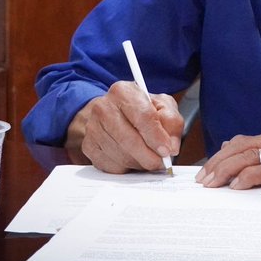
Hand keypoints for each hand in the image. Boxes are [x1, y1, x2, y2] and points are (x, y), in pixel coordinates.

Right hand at [68, 81, 182, 173]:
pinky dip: (126, 168)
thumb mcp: (163, 106)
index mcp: (123, 92)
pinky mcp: (89, 146)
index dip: (156, 137)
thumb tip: (171, 147)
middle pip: (128, 139)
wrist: (114, 112)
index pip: (142, 116)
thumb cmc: (141, 109)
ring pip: (120, 155)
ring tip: (148, 159)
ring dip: (139, 163)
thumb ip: (172, 123)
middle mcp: (103, 107)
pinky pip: (111, 166)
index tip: (166, 151)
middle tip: (161, 162)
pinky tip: (133, 159)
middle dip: (149, 156)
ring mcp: (92, 127)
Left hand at [194, 125, 260, 196]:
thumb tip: (230, 156)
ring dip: (227, 170)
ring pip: (250, 155)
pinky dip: (248, 176)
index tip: (206, 171)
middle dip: (218, 163)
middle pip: (242, 146)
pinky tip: (237, 186)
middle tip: (203, 180)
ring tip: (213, 184)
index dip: (221, 155)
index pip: (243, 141)